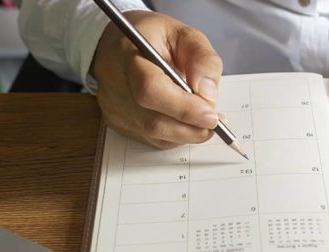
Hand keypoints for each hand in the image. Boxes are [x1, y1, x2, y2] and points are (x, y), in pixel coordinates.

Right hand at [91, 11, 221, 148]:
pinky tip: (185, 121)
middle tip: (215, 120)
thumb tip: (208, 95)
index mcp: (129, 53)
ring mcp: (113, 108)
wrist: (117, 45)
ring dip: (187, 133)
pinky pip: (152, 139)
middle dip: (191, 127)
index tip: (211, 115)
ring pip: (155, 136)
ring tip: (204, 119)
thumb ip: (203, 60)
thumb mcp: (185, 35)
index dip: (184, 108)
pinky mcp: (117, 123)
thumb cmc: (152, 38)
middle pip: (153, 122)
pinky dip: (175, 135)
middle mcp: (114, 84)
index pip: (151, 89)